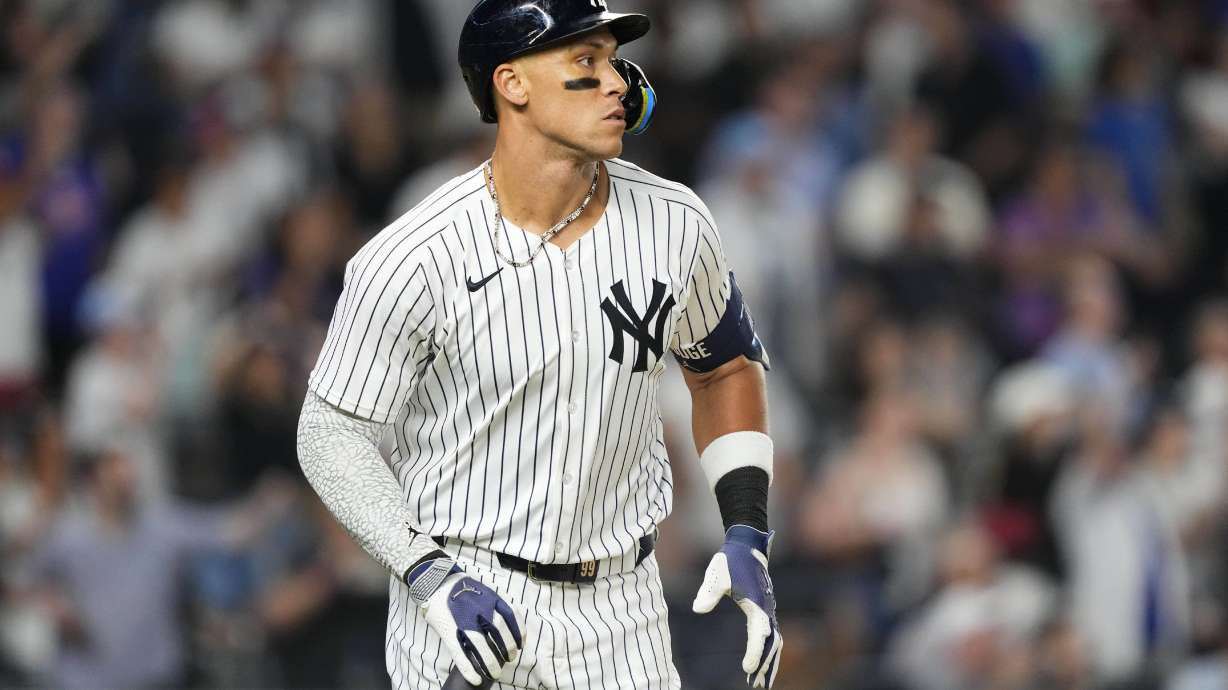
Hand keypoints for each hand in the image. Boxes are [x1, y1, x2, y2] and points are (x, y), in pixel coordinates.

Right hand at [411, 559, 522, 684]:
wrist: (434, 581)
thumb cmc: (459, 585)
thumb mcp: (482, 588)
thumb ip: (494, 601)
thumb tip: (507, 618)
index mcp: (490, 598)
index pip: (511, 617)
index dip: (519, 633)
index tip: (521, 644)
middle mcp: (479, 610)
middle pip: (500, 633)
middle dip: (507, 649)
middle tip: (510, 658)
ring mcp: (464, 622)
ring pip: (482, 647)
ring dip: (491, 663)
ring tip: (495, 673)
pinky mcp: (449, 632)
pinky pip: (460, 653)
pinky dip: (469, 669)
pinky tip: (476, 679)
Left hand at [692, 525, 782, 687]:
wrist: (746, 546)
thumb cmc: (730, 560)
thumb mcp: (716, 574)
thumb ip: (708, 592)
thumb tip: (698, 609)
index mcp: (757, 603)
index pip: (759, 634)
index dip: (755, 653)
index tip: (747, 669)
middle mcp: (766, 608)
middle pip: (772, 643)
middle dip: (766, 665)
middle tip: (756, 685)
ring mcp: (768, 609)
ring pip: (774, 641)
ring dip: (769, 661)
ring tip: (761, 682)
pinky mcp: (765, 609)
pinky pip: (770, 635)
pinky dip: (768, 651)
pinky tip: (761, 662)